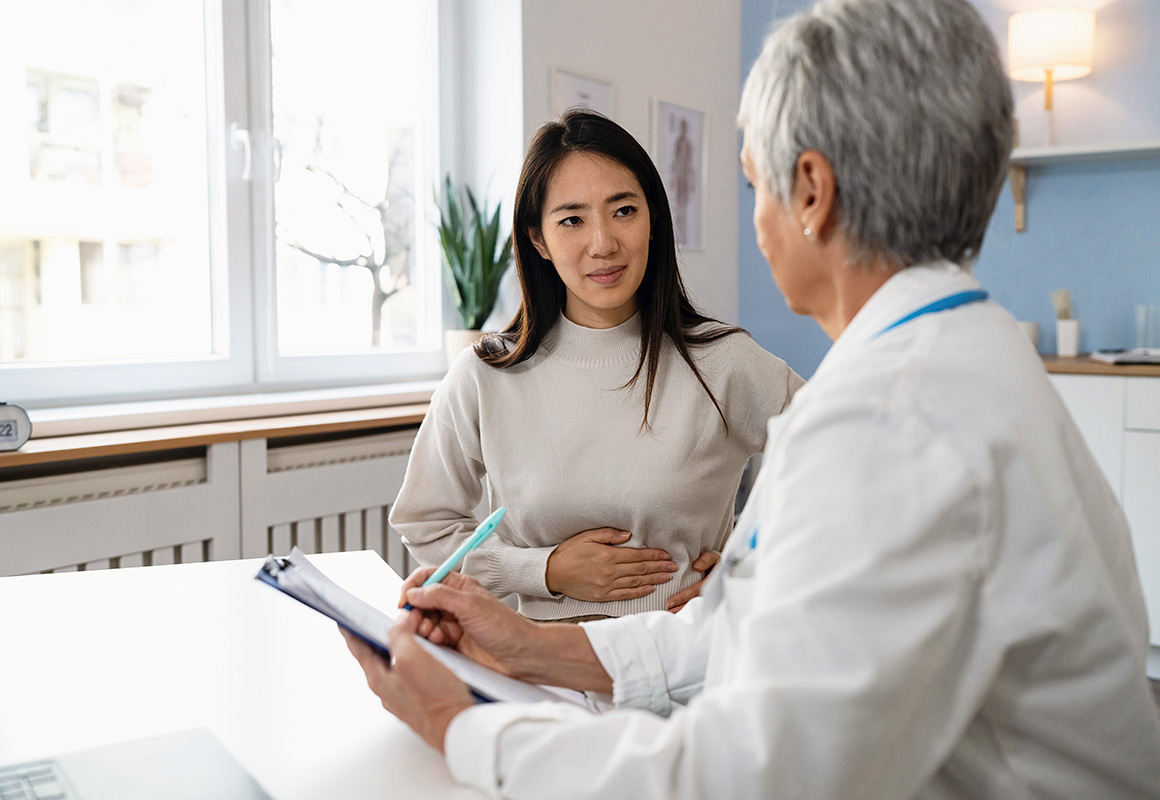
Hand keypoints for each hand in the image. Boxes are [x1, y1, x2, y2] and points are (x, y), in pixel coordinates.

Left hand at [341, 612, 474, 751]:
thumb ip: (400, 634)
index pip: (358, 648)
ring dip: (405, 643)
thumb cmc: (434, 699)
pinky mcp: (421, 697)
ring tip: (416, 630)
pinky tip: (431, 651)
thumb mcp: (411, 657)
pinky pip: (414, 670)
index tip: (344, 618)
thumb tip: (400, 620)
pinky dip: (418, 655)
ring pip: (398, 661)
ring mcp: (404, 694)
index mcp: (378, 678)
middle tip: (391, 618)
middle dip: (385, 633)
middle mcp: (388, 688)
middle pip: (378, 653)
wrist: (458, 728)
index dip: (351, 629)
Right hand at [403, 573, 612, 692]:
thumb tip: (414, 593)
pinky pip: (430, 640)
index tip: (404, 599)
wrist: (520, 656)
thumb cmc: (505, 627)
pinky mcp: (451, 644)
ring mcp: (452, 624)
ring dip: (423, 627)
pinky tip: (440, 643)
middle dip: (416, 610)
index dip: (413, 586)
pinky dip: (430, 641)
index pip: (427, 578)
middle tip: (417, 620)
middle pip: (421, 601)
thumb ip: (439, 595)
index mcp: (459, 587)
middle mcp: (453, 604)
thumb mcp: (470, 605)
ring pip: (423, 621)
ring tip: (434, 633)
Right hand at [545, 528, 678, 601]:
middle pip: (640, 570)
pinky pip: (625, 595)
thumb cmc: (569, 552)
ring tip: (668, 577)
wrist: (552, 573)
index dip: (654, 555)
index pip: (637, 556)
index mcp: (608, 556)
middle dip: (659, 567)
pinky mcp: (602, 596)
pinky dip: (639, 592)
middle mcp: (610, 572)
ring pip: (636, 583)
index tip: (666, 555)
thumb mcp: (587, 536)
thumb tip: (628, 535)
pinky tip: (650, 589)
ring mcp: (606, 585)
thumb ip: (608, 534)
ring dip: (654, 579)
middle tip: (674, 566)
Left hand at [666, 550, 720, 613]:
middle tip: (668, 610)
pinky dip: (686, 609)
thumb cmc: (713, 562)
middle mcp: (711, 591)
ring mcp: (709, 596)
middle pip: (695, 601)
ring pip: (696, 605)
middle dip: (681, 606)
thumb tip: (696, 567)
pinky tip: (676, 612)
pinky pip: (696, 605)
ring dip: (682, 610)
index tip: (671, 601)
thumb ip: (706, 560)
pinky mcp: (706, 598)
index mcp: (712, 581)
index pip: (697, 590)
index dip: (684, 596)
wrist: (720, 567)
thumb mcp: (712, 557)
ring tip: (670, 613)